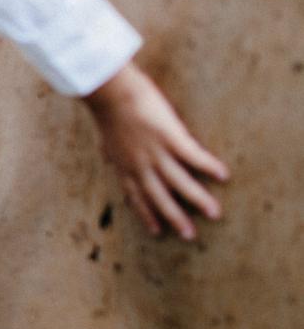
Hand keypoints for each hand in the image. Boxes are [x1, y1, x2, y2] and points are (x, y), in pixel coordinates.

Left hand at [84, 64, 227, 239]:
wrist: (109, 93)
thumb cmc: (107, 110)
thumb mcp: (105, 139)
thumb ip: (111, 152)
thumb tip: (107, 156)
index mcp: (124, 166)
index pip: (136, 197)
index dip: (147, 215)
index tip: (156, 232)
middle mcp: (140, 165)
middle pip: (159, 198)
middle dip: (175, 218)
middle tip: (189, 235)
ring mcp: (155, 152)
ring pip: (179, 182)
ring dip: (197, 199)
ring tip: (214, 213)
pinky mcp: (169, 136)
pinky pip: (192, 156)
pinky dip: (207, 165)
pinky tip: (223, 175)